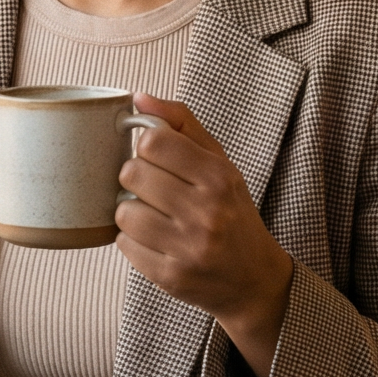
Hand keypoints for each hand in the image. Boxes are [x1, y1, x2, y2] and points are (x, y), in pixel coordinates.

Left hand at [116, 94, 294, 376]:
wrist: (254, 279)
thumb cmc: (232, 213)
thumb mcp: (220, 163)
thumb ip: (181, 124)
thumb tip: (138, 98)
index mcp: (218, 178)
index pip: (153, 141)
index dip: (146, 146)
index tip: (155, 156)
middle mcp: (205, 213)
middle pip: (131, 173)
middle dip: (136, 178)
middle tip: (153, 188)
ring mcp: (187, 248)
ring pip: (123, 211)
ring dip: (131, 211)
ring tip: (154, 216)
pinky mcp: (170, 277)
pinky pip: (124, 245)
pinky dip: (133, 240)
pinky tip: (155, 240)